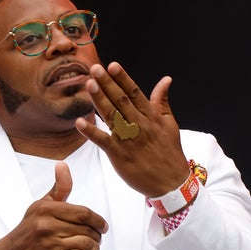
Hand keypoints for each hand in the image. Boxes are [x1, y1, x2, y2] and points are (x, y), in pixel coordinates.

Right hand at [0, 162, 107, 249]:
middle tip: (96, 240)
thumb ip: (58, 188)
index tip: (103, 227)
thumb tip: (63, 164)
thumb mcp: (41, 205)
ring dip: (95, 249)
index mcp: (46, 209)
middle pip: (87, 229)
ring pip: (87, 244)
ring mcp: (50, 245)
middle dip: (97, 236)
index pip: (83, 213)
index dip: (98, 220)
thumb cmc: (31, 229)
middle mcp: (47, 226)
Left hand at [74, 62, 187, 196]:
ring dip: (99, 100)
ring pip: (112, 116)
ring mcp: (129, 140)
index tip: (112, 65)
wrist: (171, 183)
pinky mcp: (119, 155)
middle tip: (95, 69)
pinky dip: (91, 132)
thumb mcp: (170, 124)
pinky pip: (103, 141)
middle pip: (121, 101)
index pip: (135, 93)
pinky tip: (79, 122)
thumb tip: (166, 79)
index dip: (122, 79)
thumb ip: (162, 101)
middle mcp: (139, 126)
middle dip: (107, 84)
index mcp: (151, 117)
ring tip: (89, 85)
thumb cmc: (169, 153)